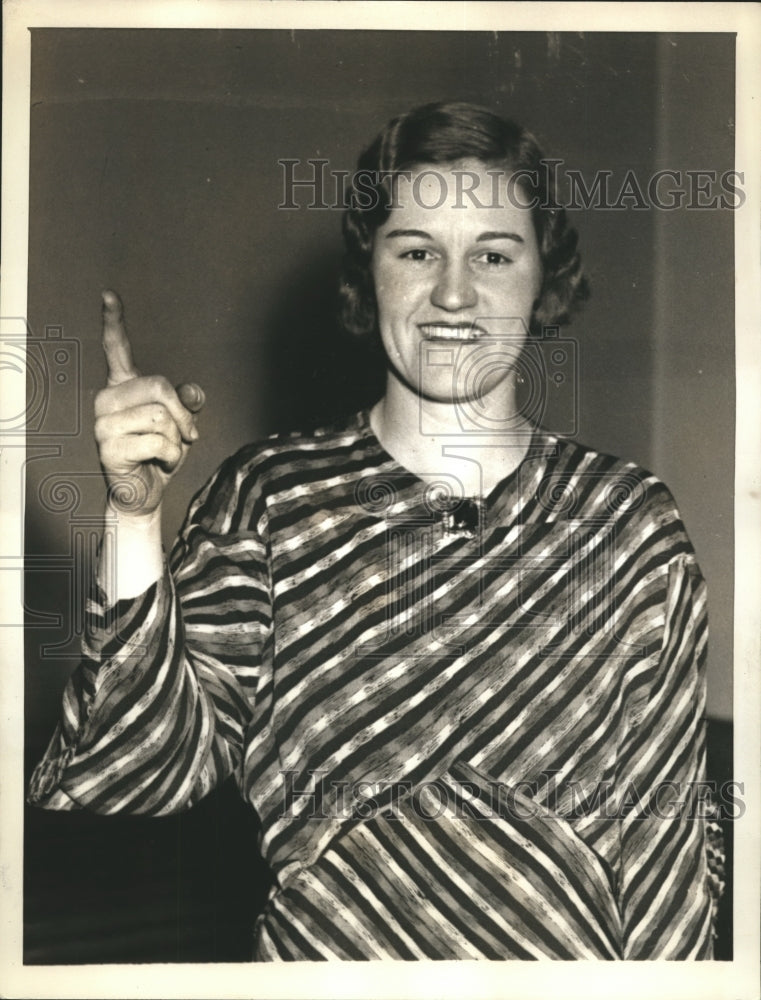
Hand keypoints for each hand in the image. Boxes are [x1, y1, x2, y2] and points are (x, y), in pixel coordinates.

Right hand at [94, 290, 204, 516]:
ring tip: (166, 451)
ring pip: (161, 416)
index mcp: (123, 387)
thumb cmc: (160, 452)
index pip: (117, 348)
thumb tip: (193, 391)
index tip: (109, 294)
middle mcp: (107, 399)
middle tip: (187, 436)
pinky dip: (171, 456)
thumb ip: (187, 402)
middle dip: (183, 414)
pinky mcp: (108, 448)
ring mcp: (103, 423)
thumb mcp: (181, 423)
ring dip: (177, 439)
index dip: (114, 321)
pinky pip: (159, 442)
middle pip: (158, 386)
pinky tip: (158, 463)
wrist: (143, 493)